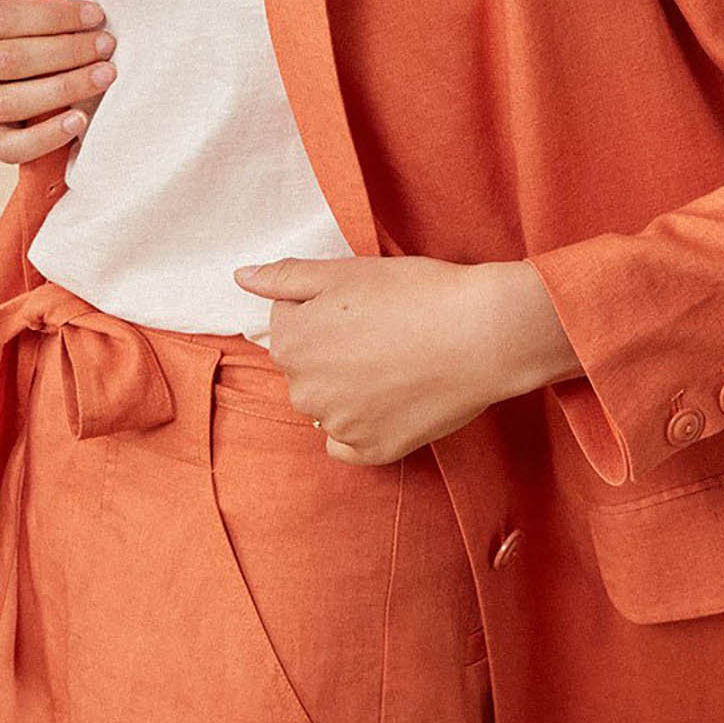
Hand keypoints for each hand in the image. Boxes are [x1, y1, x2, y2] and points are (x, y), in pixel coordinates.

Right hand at [0, 0, 118, 163]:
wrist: (34, 70)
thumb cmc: (32, 25)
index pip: (4, 19)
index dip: (54, 17)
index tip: (97, 15)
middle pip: (10, 61)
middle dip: (66, 52)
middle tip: (108, 46)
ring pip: (12, 103)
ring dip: (65, 89)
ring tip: (105, 76)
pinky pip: (11, 147)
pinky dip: (47, 136)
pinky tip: (80, 121)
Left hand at [231, 254, 580, 464]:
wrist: (483, 333)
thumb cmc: (416, 293)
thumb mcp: (345, 271)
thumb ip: (285, 277)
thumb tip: (241, 278)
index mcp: (290, 343)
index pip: (290, 328)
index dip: (328, 313)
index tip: (365, 308)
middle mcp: (303, 391)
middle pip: (306, 370)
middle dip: (334, 354)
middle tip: (384, 334)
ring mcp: (338, 426)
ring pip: (328, 406)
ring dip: (350, 390)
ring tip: (396, 364)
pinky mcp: (373, 451)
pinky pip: (349, 444)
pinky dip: (365, 427)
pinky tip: (394, 400)